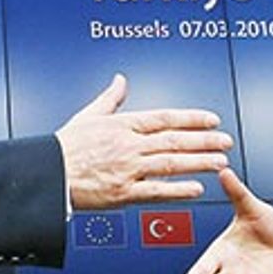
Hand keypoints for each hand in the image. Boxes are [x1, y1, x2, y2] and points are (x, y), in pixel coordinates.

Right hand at [55, 74, 232, 209]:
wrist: (46, 175)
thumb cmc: (64, 147)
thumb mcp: (88, 116)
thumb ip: (110, 98)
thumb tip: (120, 79)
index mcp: (122, 125)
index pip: (165, 118)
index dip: (192, 118)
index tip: (212, 119)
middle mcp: (128, 145)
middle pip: (174, 140)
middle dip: (204, 140)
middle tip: (226, 141)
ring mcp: (127, 169)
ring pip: (171, 164)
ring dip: (199, 162)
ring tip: (221, 162)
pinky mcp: (122, 193)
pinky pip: (156, 191)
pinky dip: (178, 190)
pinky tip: (198, 189)